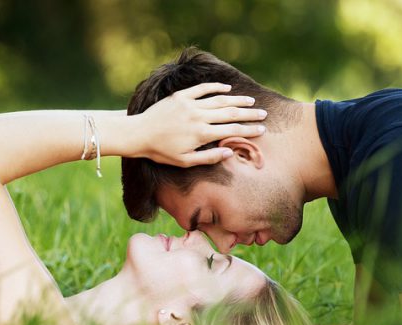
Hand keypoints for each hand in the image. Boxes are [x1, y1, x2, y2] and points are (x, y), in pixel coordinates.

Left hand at [134, 82, 266, 166]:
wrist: (138, 134)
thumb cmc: (161, 152)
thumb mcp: (185, 161)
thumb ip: (209, 157)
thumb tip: (229, 152)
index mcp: (201, 134)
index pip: (232, 131)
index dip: (249, 130)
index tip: (262, 129)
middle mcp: (198, 116)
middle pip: (230, 114)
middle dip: (249, 114)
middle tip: (263, 114)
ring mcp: (190, 104)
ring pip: (219, 100)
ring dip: (237, 100)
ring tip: (250, 102)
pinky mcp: (181, 96)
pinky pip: (202, 89)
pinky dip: (216, 88)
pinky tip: (227, 89)